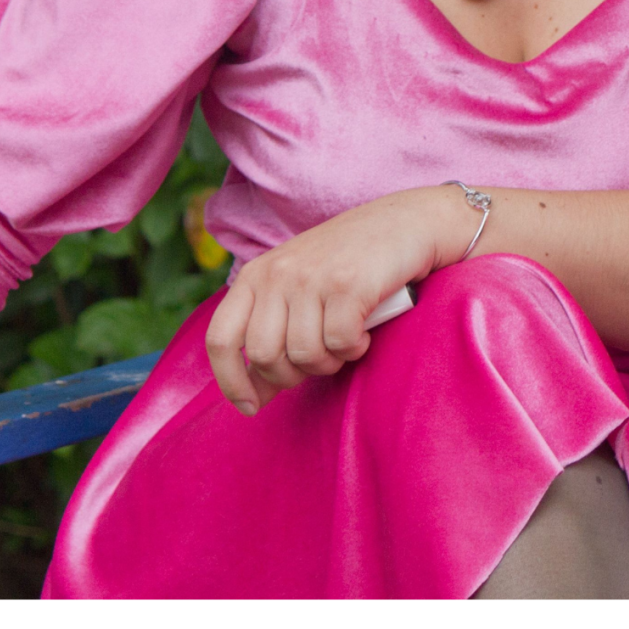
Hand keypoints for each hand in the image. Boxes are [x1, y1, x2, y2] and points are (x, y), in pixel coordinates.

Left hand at [205, 186, 471, 415]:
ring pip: (304, 356)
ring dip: (329, 362)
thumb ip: (272, 335)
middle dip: (293, 375)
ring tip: (345, 340)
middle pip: (263, 356)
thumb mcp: (297, 290)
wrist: (408, 222)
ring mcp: (311, 277)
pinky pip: (340, 344)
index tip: (251, 406)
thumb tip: (251, 397)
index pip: (220, 337)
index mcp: (256, 274)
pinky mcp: (348, 284)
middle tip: (320, 360)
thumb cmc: (351, 263)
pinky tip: (364, 331)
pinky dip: (354, 348)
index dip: (230, 381)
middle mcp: (277, 273)